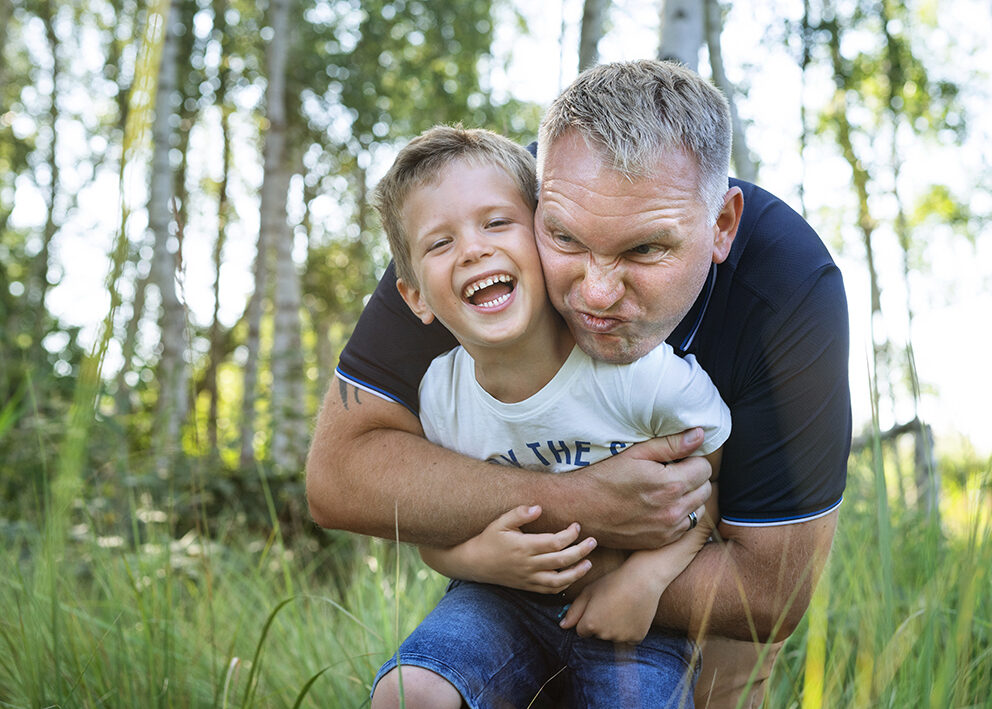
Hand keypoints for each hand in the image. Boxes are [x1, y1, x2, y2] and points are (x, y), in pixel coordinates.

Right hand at [420, 505, 596, 593]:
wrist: (474, 563)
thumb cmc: (488, 538)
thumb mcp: (500, 522)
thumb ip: (520, 513)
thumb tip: (539, 507)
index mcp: (524, 546)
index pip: (554, 542)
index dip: (569, 534)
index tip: (577, 526)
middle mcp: (528, 564)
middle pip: (561, 560)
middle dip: (580, 551)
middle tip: (593, 542)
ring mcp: (528, 578)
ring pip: (558, 580)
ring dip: (577, 572)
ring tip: (589, 563)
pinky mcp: (527, 586)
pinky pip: (549, 590)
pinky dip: (563, 585)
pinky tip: (573, 576)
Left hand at [558, 564, 661, 643]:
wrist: (642, 579)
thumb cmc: (613, 582)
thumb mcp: (589, 591)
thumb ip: (574, 610)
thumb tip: (563, 626)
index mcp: (590, 624)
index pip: (582, 630)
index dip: (588, 617)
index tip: (597, 605)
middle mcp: (605, 635)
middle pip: (597, 634)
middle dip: (600, 623)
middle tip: (611, 604)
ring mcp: (621, 638)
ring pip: (612, 637)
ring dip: (614, 627)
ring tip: (622, 607)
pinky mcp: (636, 638)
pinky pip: (628, 639)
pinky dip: (628, 630)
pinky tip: (631, 614)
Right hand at [571, 428, 711, 548]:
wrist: (579, 508)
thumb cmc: (604, 477)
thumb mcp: (635, 454)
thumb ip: (671, 445)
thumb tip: (699, 435)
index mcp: (669, 484)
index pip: (704, 468)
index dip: (691, 460)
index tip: (676, 459)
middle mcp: (673, 510)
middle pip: (705, 489)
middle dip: (693, 478)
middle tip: (670, 472)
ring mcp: (667, 529)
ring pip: (698, 509)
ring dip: (689, 498)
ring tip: (665, 490)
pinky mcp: (660, 541)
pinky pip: (685, 527)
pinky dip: (678, 515)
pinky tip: (659, 506)